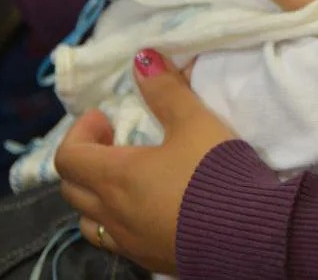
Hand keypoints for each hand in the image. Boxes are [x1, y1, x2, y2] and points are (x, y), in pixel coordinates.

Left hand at [54, 50, 233, 273]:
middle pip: (72, 189)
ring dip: (97, 197)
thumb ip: (166, 90)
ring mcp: (130, 242)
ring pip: (89, 221)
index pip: (68, 156)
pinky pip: (117, 242)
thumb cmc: (215, 173)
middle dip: (85, 161)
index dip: (80, 132)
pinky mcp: (151, 260)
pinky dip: (119, 222)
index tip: (107, 118)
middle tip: (114, 143)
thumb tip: (142, 58)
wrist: (249, 234)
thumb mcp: (195, 122)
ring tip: (126, 181)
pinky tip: (150, 210)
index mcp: (115, 176)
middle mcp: (113, 213)